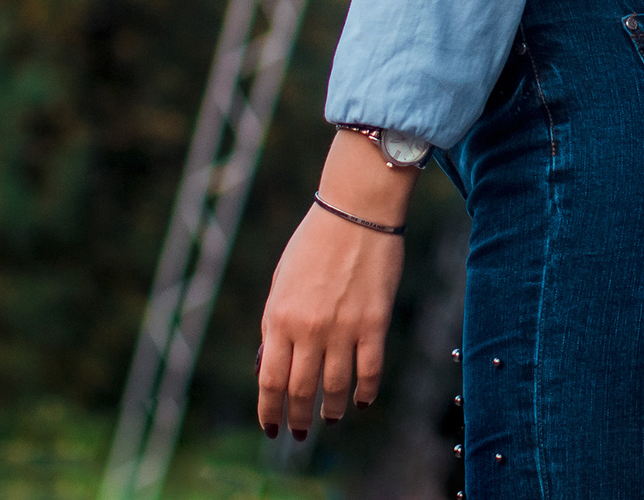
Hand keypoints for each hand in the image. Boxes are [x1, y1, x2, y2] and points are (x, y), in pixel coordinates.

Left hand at [258, 203, 403, 436]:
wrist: (356, 211)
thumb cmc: (314, 243)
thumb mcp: (281, 284)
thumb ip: (276, 326)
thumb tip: (272, 367)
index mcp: (278, 318)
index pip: (270, 381)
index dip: (269, 411)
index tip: (271, 428)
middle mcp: (308, 329)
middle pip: (301, 391)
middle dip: (299, 418)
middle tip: (301, 432)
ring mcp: (343, 327)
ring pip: (335, 387)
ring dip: (331, 410)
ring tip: (330, 418)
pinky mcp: (374, 322)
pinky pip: (370, 370)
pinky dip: (365, 391)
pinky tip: (362, 401)